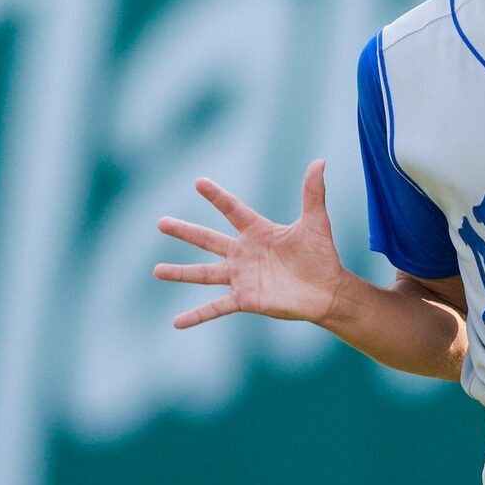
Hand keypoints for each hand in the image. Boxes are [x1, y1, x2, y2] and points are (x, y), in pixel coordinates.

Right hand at [154, 161, 350, 329]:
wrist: (327, 291)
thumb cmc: (321, 255)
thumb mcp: (315, 222)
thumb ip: (313, 193)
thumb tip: (320, 161)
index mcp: (257, 231)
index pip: (232, 210)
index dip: (216, 196)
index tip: (198, 182)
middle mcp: (243, 253)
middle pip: (207, 239)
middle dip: (184, 231)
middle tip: (160, 222)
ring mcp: (241, 277)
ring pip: (203, 274)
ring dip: (180, 273)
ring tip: (156, 271)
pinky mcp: (244, 299)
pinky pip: (215, 308)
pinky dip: (196, 316)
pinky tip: (177, 322)